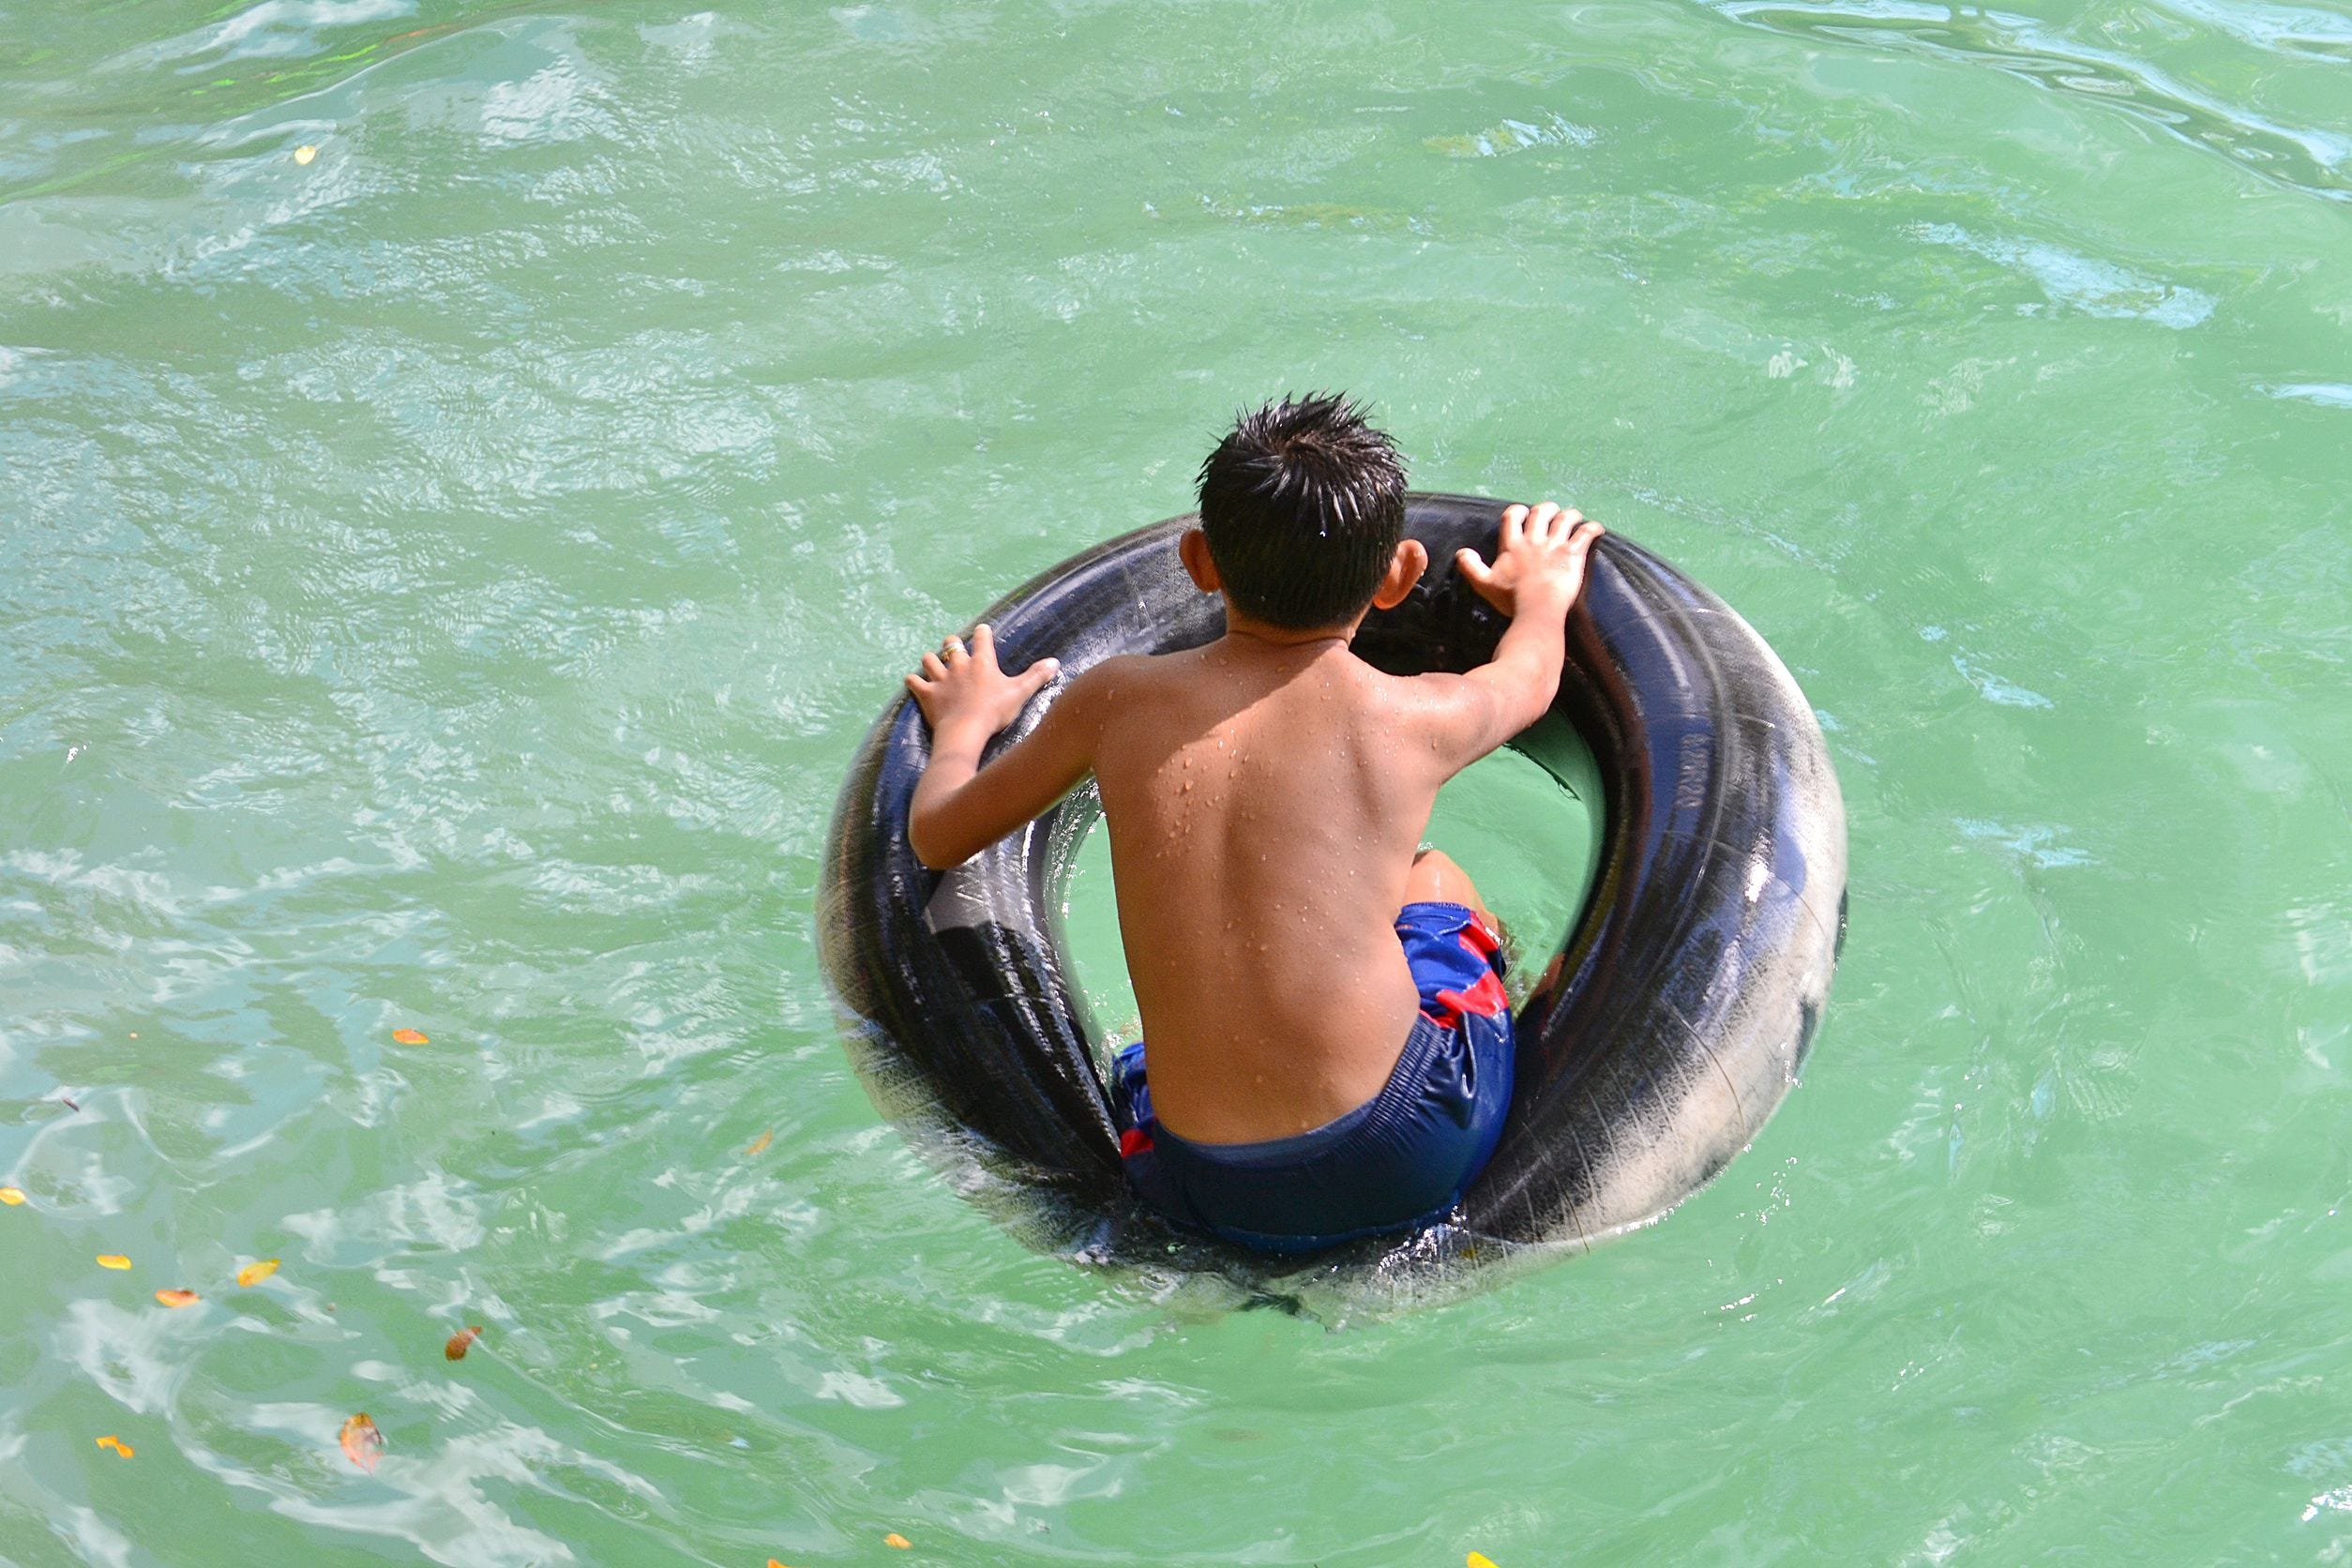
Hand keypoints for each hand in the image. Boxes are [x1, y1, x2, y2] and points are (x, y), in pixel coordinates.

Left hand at [905, 622, 1059, 741]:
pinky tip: (913, 681)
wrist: (966, 730)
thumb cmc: (995, 711)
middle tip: (955, 648)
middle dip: (952, 643)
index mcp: (982, 662)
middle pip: (951, 644)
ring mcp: (941, 679)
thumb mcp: (1020, 693)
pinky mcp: (927, 694)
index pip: (981, 637)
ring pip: (929, 659)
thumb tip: (1055, 662)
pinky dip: (913, 681)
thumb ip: (1036, 676)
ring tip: (933, 663)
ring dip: (931, 660)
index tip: (982, 631)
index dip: (982, 632)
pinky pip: (914, 682)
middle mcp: (959, 665)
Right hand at [1455, 502, 1603, 618]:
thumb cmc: (1511, 600)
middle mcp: (1535, 540)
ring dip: (1571, 515)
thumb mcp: (1484, 585)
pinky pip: (1586, 534)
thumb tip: (1461, 552)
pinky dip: (1592, 528)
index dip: (1518, 512)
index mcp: (1512, 545)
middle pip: (1541, 512)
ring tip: (1574, 517)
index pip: (1513, 517)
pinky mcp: (1574, 555)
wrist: (1537, 611)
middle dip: (1547, 509)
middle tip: (1551, 513)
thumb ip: (1471, 567)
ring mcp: (1556, 546)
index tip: (1522, 514)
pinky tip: (1596, 529)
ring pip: (1566, 518)